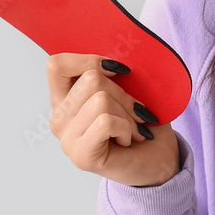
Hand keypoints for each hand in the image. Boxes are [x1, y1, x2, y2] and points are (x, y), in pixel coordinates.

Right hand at [47, 53, 179, 186]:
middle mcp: (59, 118)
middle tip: (135, 112)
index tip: (119, 71)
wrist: (158, 159)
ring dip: (128, 114)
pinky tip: (128, 140)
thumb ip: (112, 72)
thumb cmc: (142, 122)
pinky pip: (106, 121)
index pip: (57, 65)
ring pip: (101, 99)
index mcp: (65, 98)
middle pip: (91, 78)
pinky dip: (127, 128)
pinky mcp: (81, 156)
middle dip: (124, 93)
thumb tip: (118, 54)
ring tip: (132, 129)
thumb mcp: (128, 89)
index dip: (91, 60)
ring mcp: (67, 139)